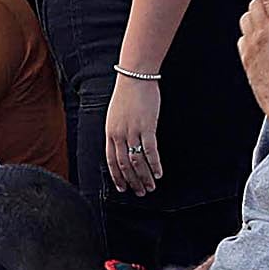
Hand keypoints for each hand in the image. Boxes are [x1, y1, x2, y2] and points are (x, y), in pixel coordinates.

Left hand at [105, 71, 164, 193]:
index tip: (123, 188)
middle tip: (140, 193)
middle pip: (124, 165)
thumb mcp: (115, 115)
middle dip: (132, 181)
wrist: (135, 77)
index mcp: (110, 133)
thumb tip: (122, 146)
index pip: (111, 160)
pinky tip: (159, 173)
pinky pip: (150, 151)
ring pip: (136, 161)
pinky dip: (154, 164)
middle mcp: (119, 134)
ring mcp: (132, 131)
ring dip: (144, 177)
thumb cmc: (127, 95)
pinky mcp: (147, 126)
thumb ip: (117, 132)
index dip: (117, 177)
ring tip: (151, 187)